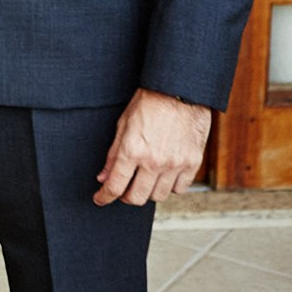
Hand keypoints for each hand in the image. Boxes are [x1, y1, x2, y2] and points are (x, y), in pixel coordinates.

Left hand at [94, 87, 210, 205]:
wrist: (179, 91)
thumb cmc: (148, 103)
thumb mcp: (123, 125)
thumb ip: (113, 154)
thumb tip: (103, 177)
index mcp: (132, 151)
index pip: (115, 186)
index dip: (104, 197)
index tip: (99, 199)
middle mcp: (154, 162)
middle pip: (137, 198)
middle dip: (125, 197)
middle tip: (122, 190)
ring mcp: (175, 164)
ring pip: (159, 196)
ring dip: (148, 192)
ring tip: (143, 180)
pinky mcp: (192, 163)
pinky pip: (180, 189)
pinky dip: (170, 187)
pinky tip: (163, 176)